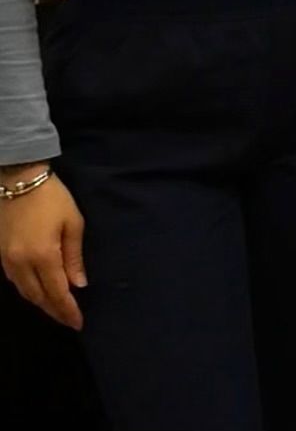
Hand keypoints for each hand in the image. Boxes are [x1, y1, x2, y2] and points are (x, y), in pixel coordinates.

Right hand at [0, 170, 85, 328]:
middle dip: (55, 311)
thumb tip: (79, 285)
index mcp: (42, 256)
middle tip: (69, 320)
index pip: (56, 293)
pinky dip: (29, 291)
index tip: (79, 323)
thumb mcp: (72, 222)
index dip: (67, 310)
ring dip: (41, 303)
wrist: (18, 179)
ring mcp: (7, 261)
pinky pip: (16, 282)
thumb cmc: (52, 198)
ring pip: (25, 293)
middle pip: (38, 298)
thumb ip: (74, 256)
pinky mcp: (0, 255)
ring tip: (57, 309)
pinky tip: (40, 291)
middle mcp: (21, 264)